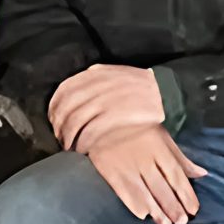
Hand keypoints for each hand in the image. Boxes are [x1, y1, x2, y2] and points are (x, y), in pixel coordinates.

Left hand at [50, 64, 166, 151]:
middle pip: (67, 108)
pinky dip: (83, 142)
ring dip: (69, 137)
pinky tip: (82, 149)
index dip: (55, 109)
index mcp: (96, 74)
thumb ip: (95, 81)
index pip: (64, 91)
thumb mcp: (115, 75)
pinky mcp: (116, 116)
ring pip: (75, 121)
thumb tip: (71, 95)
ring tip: (70, 147)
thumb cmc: (141, 88)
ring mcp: (106, 100)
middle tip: (60, 139)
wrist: (168, 93)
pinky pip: (91, 131)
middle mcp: (97, 85)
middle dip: (60, 126)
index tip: (54, 122)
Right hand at [82, 125, 208, 223]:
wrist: (105, 119)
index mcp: (160, 150)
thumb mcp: (163, 138)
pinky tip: (143, 214)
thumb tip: (202, 174)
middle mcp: (145, 161)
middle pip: (162, 189)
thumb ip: (181, 159)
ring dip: (157, 211)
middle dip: (173, 207)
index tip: (193, 210)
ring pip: (145, 194)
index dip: (186, 195)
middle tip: (181, 222)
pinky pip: (125, 192)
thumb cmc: (138, 128)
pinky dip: (135, 204)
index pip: (177, 177)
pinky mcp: (111, 172)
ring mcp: (127, 167)